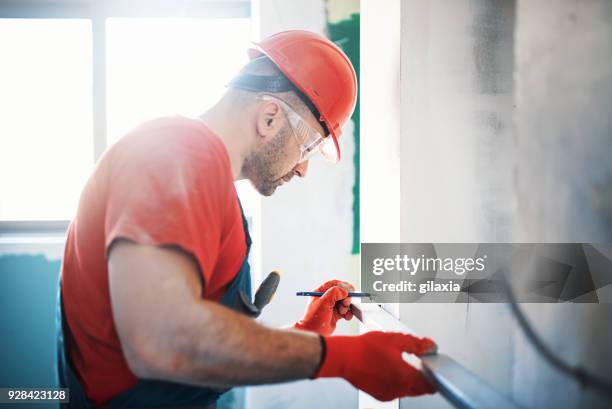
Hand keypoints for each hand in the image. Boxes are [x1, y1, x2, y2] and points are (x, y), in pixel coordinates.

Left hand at [294, 280, 354, 335]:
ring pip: (344, 302)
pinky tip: (346, 317)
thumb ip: (334, 293)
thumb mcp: (324, 302)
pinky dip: (348, 313)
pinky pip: (345, 311)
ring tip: (342, 312)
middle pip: (341, 293)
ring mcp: (331, 306)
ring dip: (346, 306)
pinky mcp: (335, 315)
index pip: (333, 284)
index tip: (350, 289)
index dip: (342, 286)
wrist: (313, 332)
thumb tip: (344, 291)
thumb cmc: (315, 318)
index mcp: (320, 292)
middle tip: (346, 303)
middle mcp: (326, 298)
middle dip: (345, 298)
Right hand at [315, 331, 437, 400]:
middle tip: (416, 362)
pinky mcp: (380, 395)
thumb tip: (430, 346)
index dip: (434, 374)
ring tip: (398, 362)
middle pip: (420, 388)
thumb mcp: (395, 340)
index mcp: (406, 377)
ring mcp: (389, 394)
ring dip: (408, 379)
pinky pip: (395, 391)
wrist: (345, 358)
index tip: (432, 366)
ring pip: (407, 390)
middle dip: (421, 377)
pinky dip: (396, 382)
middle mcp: (399, 389)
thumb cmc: (366, 349)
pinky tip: (388, 368)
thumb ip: (416, 344)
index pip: (431, 384)